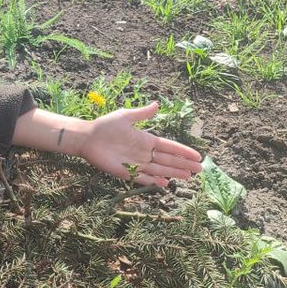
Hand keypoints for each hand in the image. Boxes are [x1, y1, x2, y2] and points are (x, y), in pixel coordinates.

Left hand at [77, 101, 202, 187]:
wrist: (87, 137)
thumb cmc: (105, 126)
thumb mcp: (126, 117)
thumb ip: (142, 114)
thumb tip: (157, 104)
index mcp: (146, 140)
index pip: (168, 147)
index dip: (182, 151)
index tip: (196, 155)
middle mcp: (143, 153)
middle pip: (167, 160)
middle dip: (183, 165)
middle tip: (199, 170)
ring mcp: (136, 163)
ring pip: (159, 170)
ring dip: (173, 173)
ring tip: (188, 177)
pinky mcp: (126, 172)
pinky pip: (143, 178)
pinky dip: (154, 181)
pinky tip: (165, 183)